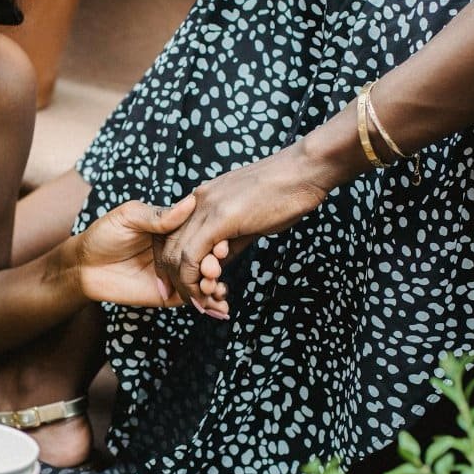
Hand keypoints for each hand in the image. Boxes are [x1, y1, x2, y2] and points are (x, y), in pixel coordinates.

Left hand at [73, 196, 228, 311]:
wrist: (84, 266)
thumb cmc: (104, 234)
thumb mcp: (130, 216)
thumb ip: (159, 215)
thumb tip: (190, 202)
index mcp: (173, 229)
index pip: (201, 233)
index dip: (214, 240)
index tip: (222, 245)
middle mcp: (178, 251)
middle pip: (206, 259)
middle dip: (216, 265)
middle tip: (215, 268)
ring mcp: (175, 274)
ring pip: (204, 281)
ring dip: (217, 286)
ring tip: (218, 289)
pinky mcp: (169, 295)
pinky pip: (192, 300)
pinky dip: (210, 304)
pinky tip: (220, 308)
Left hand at [153, 144, 330, 308]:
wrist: (304, 170)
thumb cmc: (284, 194)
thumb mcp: (248, 221)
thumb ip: (228, 242)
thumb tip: (217, 264)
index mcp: (202, 199)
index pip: (172, 236)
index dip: (173, 265)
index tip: (183, 287)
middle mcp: (197, 201)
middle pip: (169, 247)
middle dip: (175, 280)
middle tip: (191, 302)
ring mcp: (205, 207)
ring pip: (177, 254)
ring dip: (187, 285)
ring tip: (201, 303)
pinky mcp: (219, 218)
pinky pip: (193, 255)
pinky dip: (195, 279)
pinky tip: (207, 293)